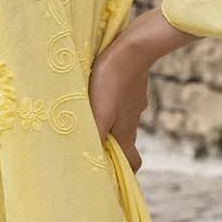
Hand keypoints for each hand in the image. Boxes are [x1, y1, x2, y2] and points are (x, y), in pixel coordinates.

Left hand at [87, 4, 195, 170]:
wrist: (133, 49)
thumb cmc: (111, 82)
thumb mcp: (98, 114)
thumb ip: (94, 137)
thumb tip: (88, 160)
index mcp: (126, 133)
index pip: (133, 162)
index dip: (124, 170)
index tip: (109, 172)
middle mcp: (133, 121)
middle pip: (124, 142)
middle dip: (109, 146)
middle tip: (90, 143)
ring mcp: (134, 104)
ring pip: (121, 121)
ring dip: (107, 123)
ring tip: (87, 117)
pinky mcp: (132, 87)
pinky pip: (121, 102)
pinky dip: (111, 104)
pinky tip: (97, 94)